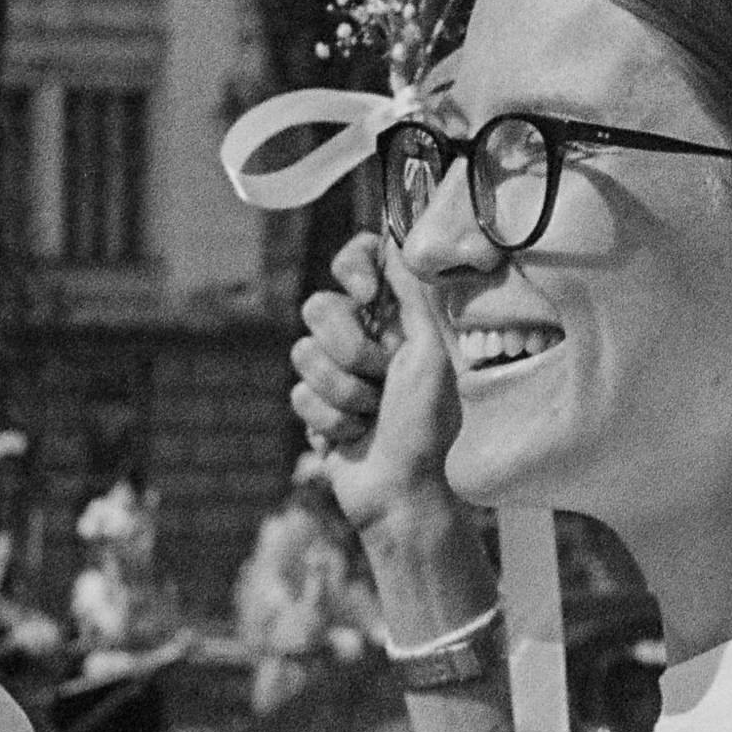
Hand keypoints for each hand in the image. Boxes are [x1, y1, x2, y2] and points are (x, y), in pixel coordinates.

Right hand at [287, 234, 462, 551]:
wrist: (404, 490)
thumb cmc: (431, 423)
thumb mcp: (431, 351)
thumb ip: (412, 294)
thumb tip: (398, 240)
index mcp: (396, 317)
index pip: (358, 260)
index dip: (351, 267)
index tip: (364, 293)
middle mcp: (364, 337)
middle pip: (320, 306)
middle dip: (349, 348)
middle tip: (381, 376)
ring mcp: (337, 372)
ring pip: (304, 352)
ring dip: (343, 391)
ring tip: (372, 414)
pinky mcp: (317, 407)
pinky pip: (300, 393)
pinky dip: (331, 419)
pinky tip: (356, 436)